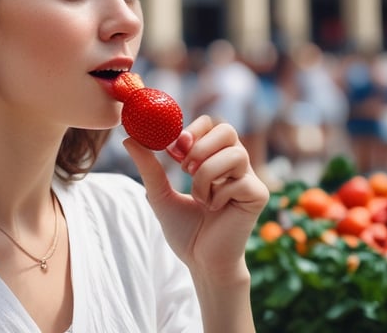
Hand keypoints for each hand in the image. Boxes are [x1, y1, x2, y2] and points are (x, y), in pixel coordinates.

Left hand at [123, 115, 268, 280]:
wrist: (201, 262)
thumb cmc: (185, 230)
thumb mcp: (160, 194)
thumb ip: (148, 167)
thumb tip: (128, 140)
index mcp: (216, 158)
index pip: (212, 124)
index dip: (194, 129)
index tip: (175, 148)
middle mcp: (235, 165)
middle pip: (227, 130)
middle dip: (200, 147)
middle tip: (185, 169)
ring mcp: (249, 179)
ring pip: (234, 154)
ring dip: (206, 174)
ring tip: (199, 195)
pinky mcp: (258, 195)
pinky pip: (239, 181)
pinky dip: (217, 194)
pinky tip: (214, 209)